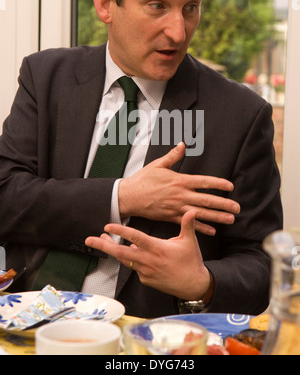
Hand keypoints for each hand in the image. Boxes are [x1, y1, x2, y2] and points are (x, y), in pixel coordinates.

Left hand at [85, 210, 210, 300]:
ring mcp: (145, 271)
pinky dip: (129, 259)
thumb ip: (187, 224)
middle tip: (89, 239)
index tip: (108, 226)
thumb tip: (191, 211)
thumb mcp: (189, 241)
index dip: (120, 231)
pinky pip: (134, 267)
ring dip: (112, 250)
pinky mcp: (145, 279)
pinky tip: (130, 252)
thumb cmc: (191, 262)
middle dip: (103, 246)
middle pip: (120, 253)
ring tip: (103, 240)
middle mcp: (148, 260)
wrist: (193, 286)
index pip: (135, 237)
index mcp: (157, 248)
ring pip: (124, 259)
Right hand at [119, 142, 239, 235]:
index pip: (203, 182)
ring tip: (230, 219)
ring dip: (217, 217)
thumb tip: (183, 145)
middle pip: (206, 200)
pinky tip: (212, 231)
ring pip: (200, 214)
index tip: (230, 186)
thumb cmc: (143, 180)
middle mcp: (180, 195)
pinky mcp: (171, 218)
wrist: (129, 197)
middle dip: (223, 204)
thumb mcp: (157, 164)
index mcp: (179, 181)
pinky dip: (201, 228)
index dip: (218, 184)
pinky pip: (189, 224)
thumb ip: (172, 156)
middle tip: (237, 207)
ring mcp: (176, 208)